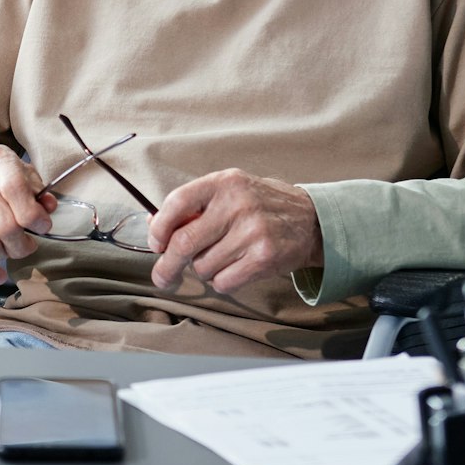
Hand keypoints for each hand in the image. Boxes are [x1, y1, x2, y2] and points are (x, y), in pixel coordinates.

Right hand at [0, 146, 56, 286]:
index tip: (43, 226)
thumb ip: (37, 190)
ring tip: (10, 249)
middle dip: (23, 244)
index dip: (34, 215)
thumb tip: (49, 207)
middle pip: (4, 226)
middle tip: (28, 244)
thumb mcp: (18, 171)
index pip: (16, 189)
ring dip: (5, 255)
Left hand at [147, 169, 321, 292]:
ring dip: (204, 270)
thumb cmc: (259, 206)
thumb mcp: (228, 192)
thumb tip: (154, 225)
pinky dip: (222, 282)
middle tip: (162, 277)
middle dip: (167, 266)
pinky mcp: (264, 257)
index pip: (177, 203)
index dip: (159, 228)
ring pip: (203, 266)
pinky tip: (235, 268)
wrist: (310, 220)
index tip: (156, 244)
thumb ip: (192, 206)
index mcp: (223, 182)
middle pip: (184, 242)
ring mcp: (252, 231)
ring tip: (222, 258)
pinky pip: (223, 282)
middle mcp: (237, 204)